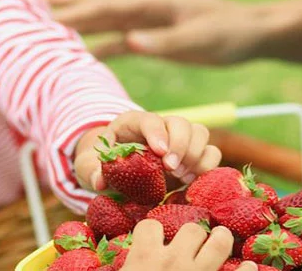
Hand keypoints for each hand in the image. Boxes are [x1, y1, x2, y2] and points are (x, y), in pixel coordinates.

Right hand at [44, 0, 272, 64]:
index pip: (103, 8)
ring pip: (99, 16)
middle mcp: (143, 4)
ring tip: (36, 20)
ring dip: (69, 18)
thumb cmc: (230, 36)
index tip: (37, 16)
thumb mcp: (201, 42)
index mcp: (152, 4)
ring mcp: (145, 15)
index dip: (70, 13)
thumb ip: (164, 41)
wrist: (254, 30)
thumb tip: (130, 41)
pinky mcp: (151, 30)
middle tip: (18, 1)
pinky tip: (76, 51)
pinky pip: (114, 35)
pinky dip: (92, 41)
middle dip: (56, 2)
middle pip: (91, 1)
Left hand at [75, 111, 220, 190]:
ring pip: (200, 133)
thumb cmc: (104, 164)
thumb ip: (91, 171)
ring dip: (195, 155)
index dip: (157, 133)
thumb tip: (100, 181)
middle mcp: (160, 126)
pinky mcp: (192, 154)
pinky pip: (211, 153)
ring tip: (180, 175)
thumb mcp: (90, 166)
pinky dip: (205, 166)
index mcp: (133, 123)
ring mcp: (179, 139)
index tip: (160, 152)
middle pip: (181, 123)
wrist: (119, 168)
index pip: (149, 120)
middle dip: (180, 145)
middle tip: (170, 168)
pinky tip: (190, 180)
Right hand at [120, 219, 255, 270]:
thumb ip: (128, 262)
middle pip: (191, 229)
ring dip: (220, 240)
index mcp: (145, 256)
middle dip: (192, 233)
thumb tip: (127, 256)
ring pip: (217, 242)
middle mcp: (174, 260)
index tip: (153, 239)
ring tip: (221, 239)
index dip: (152, 232)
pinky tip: (249, 265)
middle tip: (192, 241)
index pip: (150, 225)